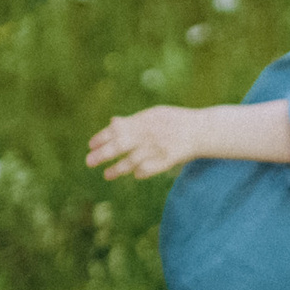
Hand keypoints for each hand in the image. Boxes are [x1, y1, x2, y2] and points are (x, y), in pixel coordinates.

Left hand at [90, 106, 204, 178]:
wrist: (201, 130)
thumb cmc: (174, 122)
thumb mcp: (153, 115)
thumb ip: (132, 121)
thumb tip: (112, 122)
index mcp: (144, 120)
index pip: (118, 129)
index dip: (102, 137)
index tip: (90, 145)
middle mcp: (148, 133)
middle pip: (121, 145)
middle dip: (103, 153)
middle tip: (89, 161)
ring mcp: (158, 147)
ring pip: (132, 160)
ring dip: (118, 168)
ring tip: (107, 175)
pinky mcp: (168, 160)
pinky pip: (149, 169)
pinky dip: (140, 172)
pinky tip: (135, 174)